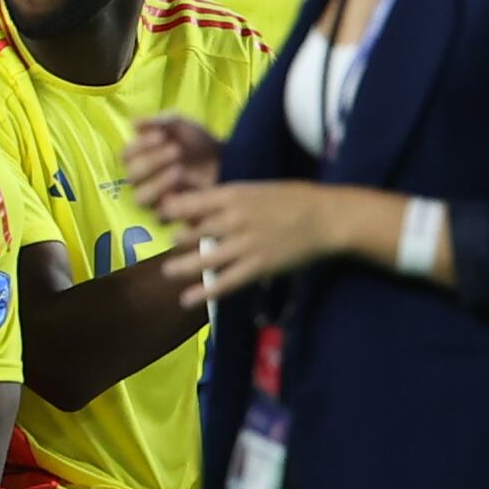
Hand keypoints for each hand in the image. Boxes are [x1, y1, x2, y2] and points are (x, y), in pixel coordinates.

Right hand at [126, 112, 223, 220]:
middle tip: (176, 150)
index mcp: (140, 157)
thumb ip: (157, 122)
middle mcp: (142, 180)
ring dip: (156, 183)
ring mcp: (154, 199)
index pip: (125, 155)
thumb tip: (132, 122)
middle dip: (151, 162)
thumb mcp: (179, 125)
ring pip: (140, 197)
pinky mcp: (169, 215)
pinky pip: (160, 214)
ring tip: (179, 170)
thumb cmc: (198, 142)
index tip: (160, 136)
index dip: (139, 146)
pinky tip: (186, 189)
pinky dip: (171, 202)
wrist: (227, 162)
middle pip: (132, 176)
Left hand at [150, 180, 345, 309]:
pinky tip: (188, 299)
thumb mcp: (256, 189)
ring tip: (167, 272)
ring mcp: (244, 244)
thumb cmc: (294, 198)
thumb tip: (200, 205)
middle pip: (192, 231)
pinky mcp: (258, 266)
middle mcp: (233, 219)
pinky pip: (226, 281)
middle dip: (176, 238)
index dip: (170, 210)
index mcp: (233, 195)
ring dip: (182, 266)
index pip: (190, 203)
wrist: (328, 217)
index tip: (160, 214)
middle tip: (165, 243)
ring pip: (204, 257)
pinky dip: (205, 291)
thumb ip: (228, 198)